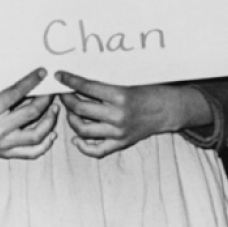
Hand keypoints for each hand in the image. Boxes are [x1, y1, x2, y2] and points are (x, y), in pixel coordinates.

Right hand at [0, 67, 57, 159]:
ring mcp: (3, 144)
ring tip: (54, 109)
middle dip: (45, 99)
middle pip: (30, 114)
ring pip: (36, 135)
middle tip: (50, 91)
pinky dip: (45, 144)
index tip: (42, 73)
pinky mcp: (7, 154)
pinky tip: (52, 132)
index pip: (15, 93)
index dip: (31, 82)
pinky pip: (32, 152)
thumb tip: (24, 77)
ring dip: (50, 121)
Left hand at [57, 72, 206, 157]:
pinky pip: (96, 150)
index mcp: (120, 95)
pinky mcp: (121, 143)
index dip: (70, 80)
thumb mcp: (129, 81)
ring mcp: (119, 132)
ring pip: (83, 129)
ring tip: (71, 111)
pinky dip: (82, 146)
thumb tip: (79, 80)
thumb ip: (107, 84)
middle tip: (63, 93)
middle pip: (80, 108)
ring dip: (71, 119)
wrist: (168, 109)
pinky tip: (76, 137)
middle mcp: (118, 115)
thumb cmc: (149, 90)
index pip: (87, 87)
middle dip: (66, 99)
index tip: (59, 75)